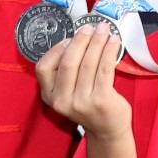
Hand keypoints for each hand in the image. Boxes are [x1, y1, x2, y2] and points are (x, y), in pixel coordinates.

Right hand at [35, 23, 130, 139]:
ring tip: (104, 30)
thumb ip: (66, 71)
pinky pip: (104, 69)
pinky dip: (109, 51)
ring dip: (97, 42)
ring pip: (87, 63)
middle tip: (90, 28)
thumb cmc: (88, 104)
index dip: (57, 49)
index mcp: (49, 97)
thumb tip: (78, 37)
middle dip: (80, 40)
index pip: (43, 67)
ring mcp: (81, 103)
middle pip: (68, 62)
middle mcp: (62, 101)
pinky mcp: (101, 101)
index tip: (70, 39)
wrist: (107, 130)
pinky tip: (114, 42)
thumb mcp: (68, 92)